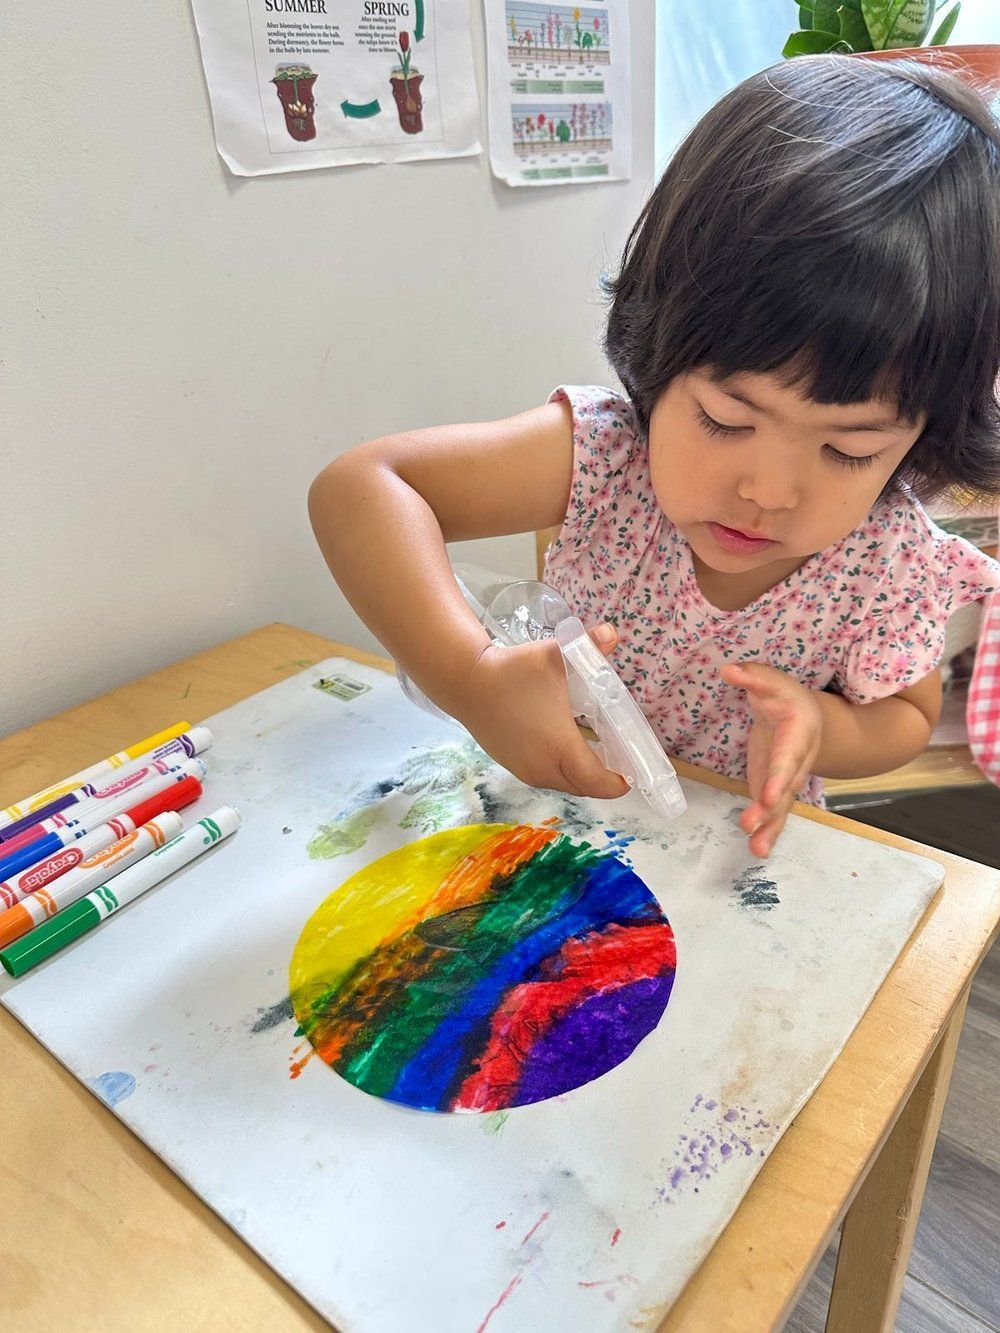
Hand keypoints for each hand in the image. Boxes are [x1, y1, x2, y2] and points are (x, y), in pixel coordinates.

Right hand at [450, 624, 629, 801]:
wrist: (465, 681)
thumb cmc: (513, 670)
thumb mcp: (554, 654)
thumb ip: (589, 644)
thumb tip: (613, 633)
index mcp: (559, 747)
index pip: (596, 782)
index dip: (618, 782)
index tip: (632, 772)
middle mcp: (542, 767)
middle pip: (583, 788)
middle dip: (603, 780)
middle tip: (619, 759)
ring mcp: (524, 770)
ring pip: (564, 784)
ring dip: (582, 776)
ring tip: (598, 754)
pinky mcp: (512, 766)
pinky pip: (547, 777)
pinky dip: (563, 771)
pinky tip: (568, 749)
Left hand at [720, 662, 823, 858]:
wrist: (803, 715)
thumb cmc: (784, 696)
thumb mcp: (770, 680)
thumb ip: (752, 676)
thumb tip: (729, 670)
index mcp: (798, 733)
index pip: (787, 757)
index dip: (779, 777)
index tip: (769, 796)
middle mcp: (797, 762)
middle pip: (785, 788)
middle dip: (770, 809)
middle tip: (751, 825)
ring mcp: (786, 780)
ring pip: (782, 807)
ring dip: (769, 828)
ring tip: (756, 849)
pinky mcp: (773, 789)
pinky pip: (773, 813)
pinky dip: (766, 831)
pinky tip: (756, 849)